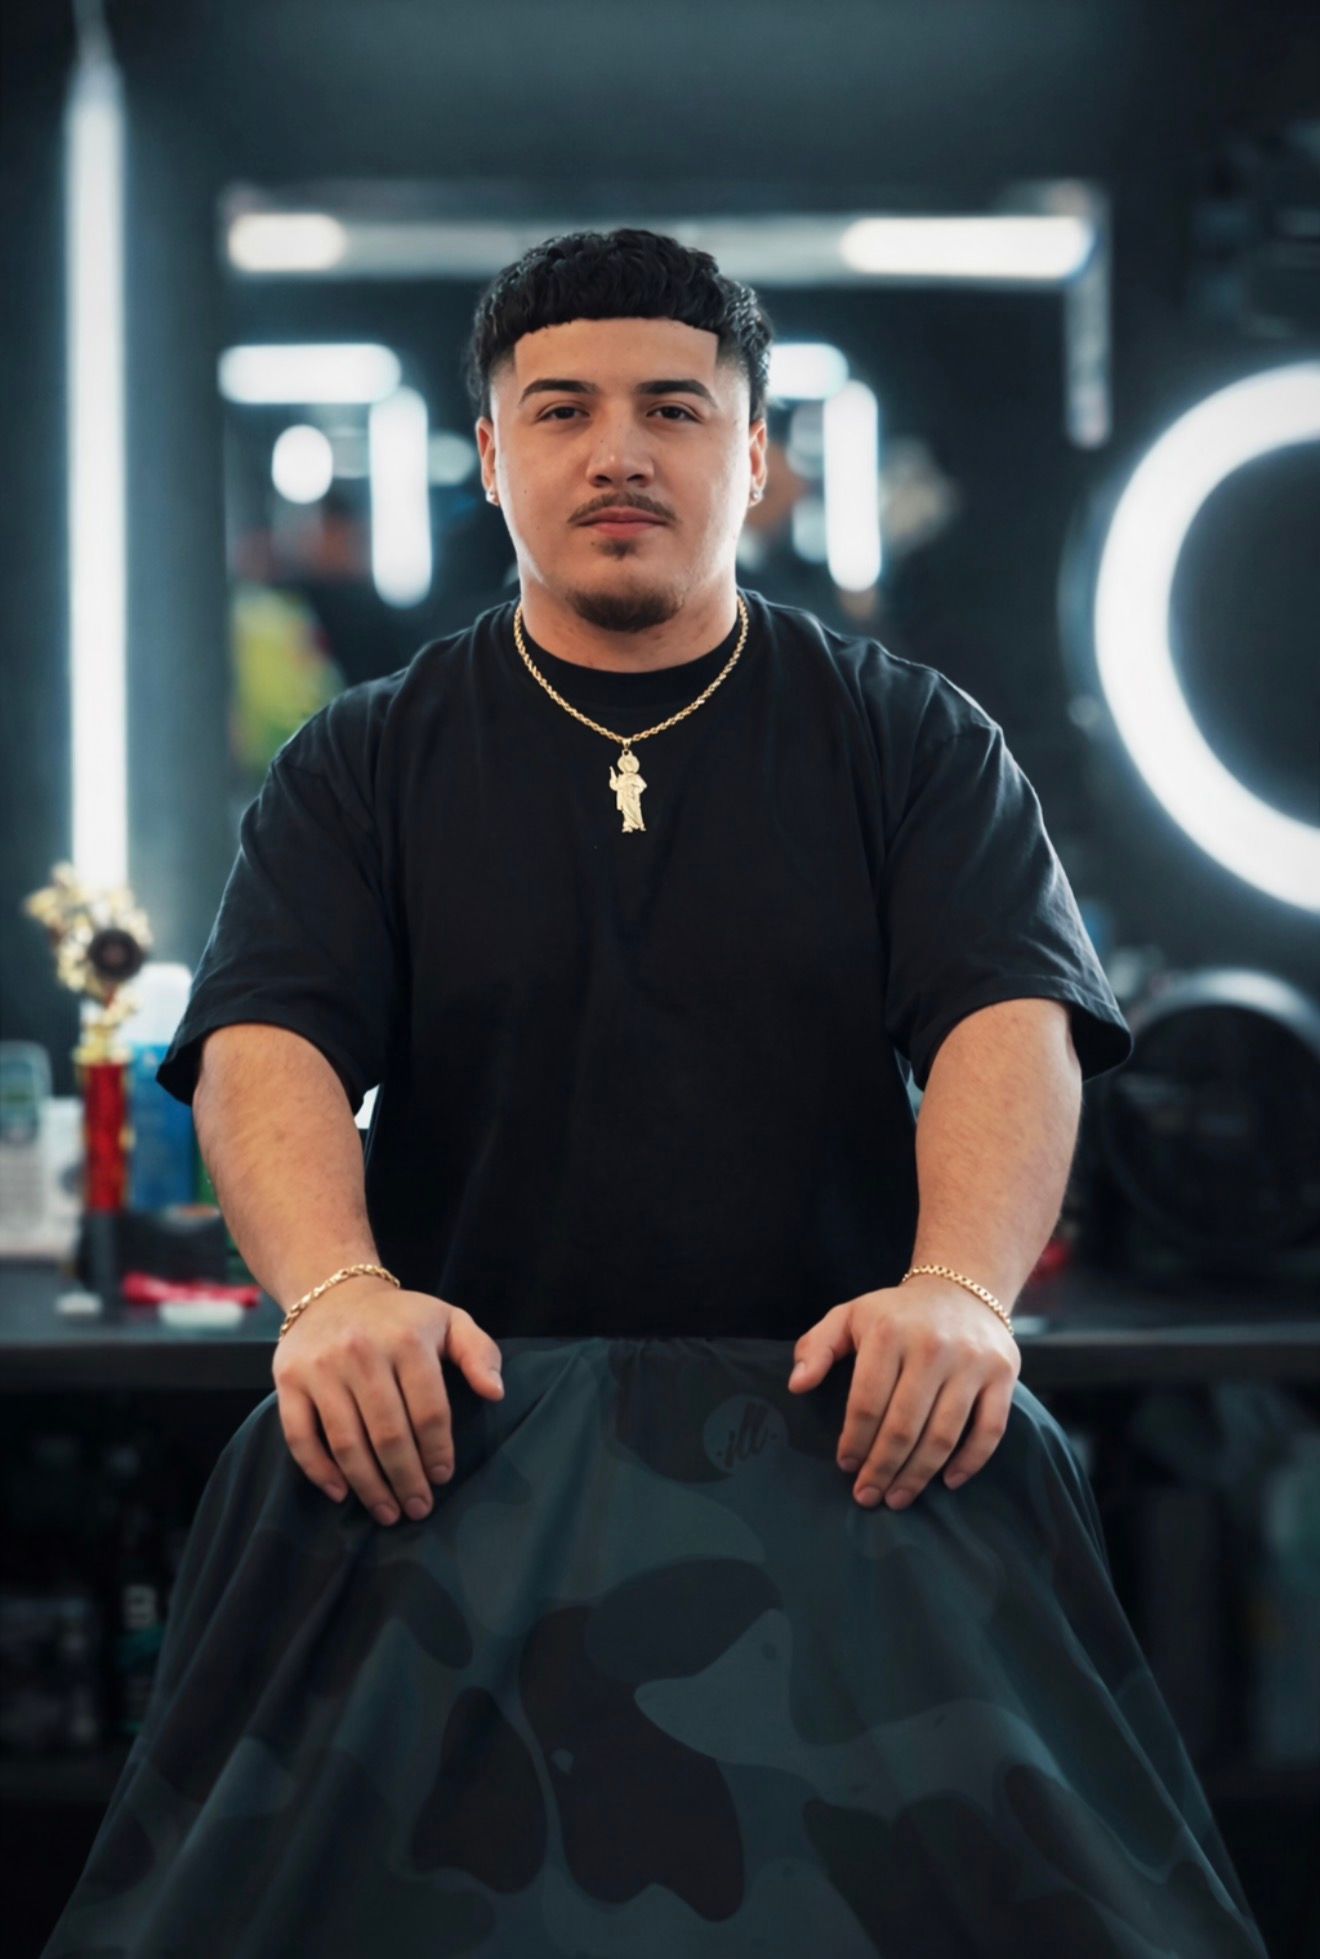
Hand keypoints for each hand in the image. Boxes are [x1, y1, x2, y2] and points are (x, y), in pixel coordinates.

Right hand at [271, 1281, 504, 1525]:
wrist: (332, 1292)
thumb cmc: (400, 1318)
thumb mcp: (449, 1320)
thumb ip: (479, 1353)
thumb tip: (495, 1393)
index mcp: (406, 1340)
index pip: (428, 1409)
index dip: (438, 1450)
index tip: (443, 1477)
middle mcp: (361, 1353)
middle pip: (388, 1433)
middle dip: (406, 1479)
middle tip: (418, 1508)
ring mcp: (321, 1369)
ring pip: (347, 1442)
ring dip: (369, 1486)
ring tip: (388, 1512)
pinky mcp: (289, 1381)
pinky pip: (300, 1436)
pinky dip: (319, 1471)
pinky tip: (342, 1493)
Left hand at [787, 1275, 1019, 1509]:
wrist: (963, 1288)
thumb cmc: (896, 1314)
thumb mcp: (849, 1316)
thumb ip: (816, 1347)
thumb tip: (798, 1385)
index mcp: (889, 1333)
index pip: (867, 1402)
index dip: (855, 1441)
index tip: (846, 1465)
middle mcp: (933, 1347)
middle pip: (904, 1426)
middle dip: (882, 1469)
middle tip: (868, 1497)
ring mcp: (972, 1362)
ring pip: (943, 1435)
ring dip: (918, 1475)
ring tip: (898, 1498)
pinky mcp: (1003, 1374)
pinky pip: (989, 1429)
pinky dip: (970, 1462)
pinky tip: (947, 1481)